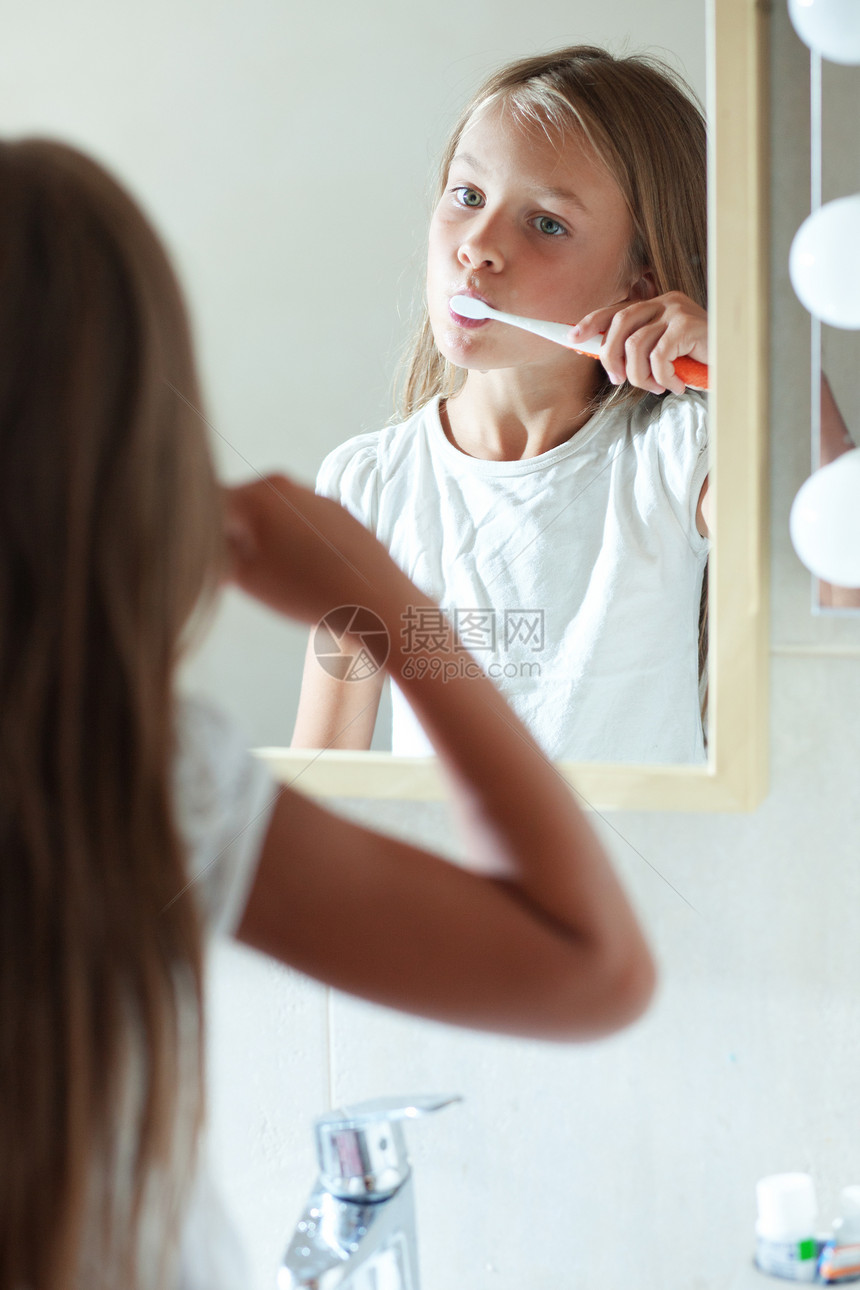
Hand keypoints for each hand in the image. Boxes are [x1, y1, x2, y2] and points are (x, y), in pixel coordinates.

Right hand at [223, 474, 403, 626]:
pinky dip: (296, 542)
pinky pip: (304, 523)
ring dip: (266, 540)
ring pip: (274, 514)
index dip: (203, 539)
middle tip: (246, 575)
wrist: (377, 600)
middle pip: (241, 508)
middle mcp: (283, 485)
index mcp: (255, 495)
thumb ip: (216, 551)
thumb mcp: (244, 577)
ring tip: (282, 577)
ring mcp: (314, 496)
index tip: (213, 565)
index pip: (208, 507)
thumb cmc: (305, 591)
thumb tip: (207, 542)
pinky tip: (308, 573)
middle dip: (235, 537)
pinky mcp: (339, 512)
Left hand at [568, 291, 707, 395]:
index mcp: (655, 306)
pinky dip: (662, 376)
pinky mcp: (687, 325)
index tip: (572, 338)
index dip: (592, 323)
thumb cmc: (697, 362)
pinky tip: (675, 385)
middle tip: (617, 380)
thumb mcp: (661, 354)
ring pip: (636, 345)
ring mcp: (676, 311)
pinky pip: (658, 356)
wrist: (733, 365)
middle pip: (619, 325)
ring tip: (656, 386)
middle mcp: (664, 302)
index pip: (616, 310)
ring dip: (640, 374)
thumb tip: (604, 357)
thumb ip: (637, 350)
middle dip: (611, 357)